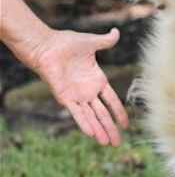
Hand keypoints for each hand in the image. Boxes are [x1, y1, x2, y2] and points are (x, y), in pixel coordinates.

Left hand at [32, 28, 128, 145]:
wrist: (46, 46)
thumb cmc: (66, 43)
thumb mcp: (91, 42)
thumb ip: (105, 41)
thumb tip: (116, 32)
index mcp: (97, 80)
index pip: (112, 100)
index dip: (119, 112)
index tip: (126, 124)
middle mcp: (88, 91)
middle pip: (102, 114)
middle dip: (111, 129)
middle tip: (118, 144)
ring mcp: (77, 96)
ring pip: (91, 117)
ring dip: (99, 130)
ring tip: (107, 143)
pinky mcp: (65, 98)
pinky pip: (77, 113)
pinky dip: (84, 123)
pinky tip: (92, 134)